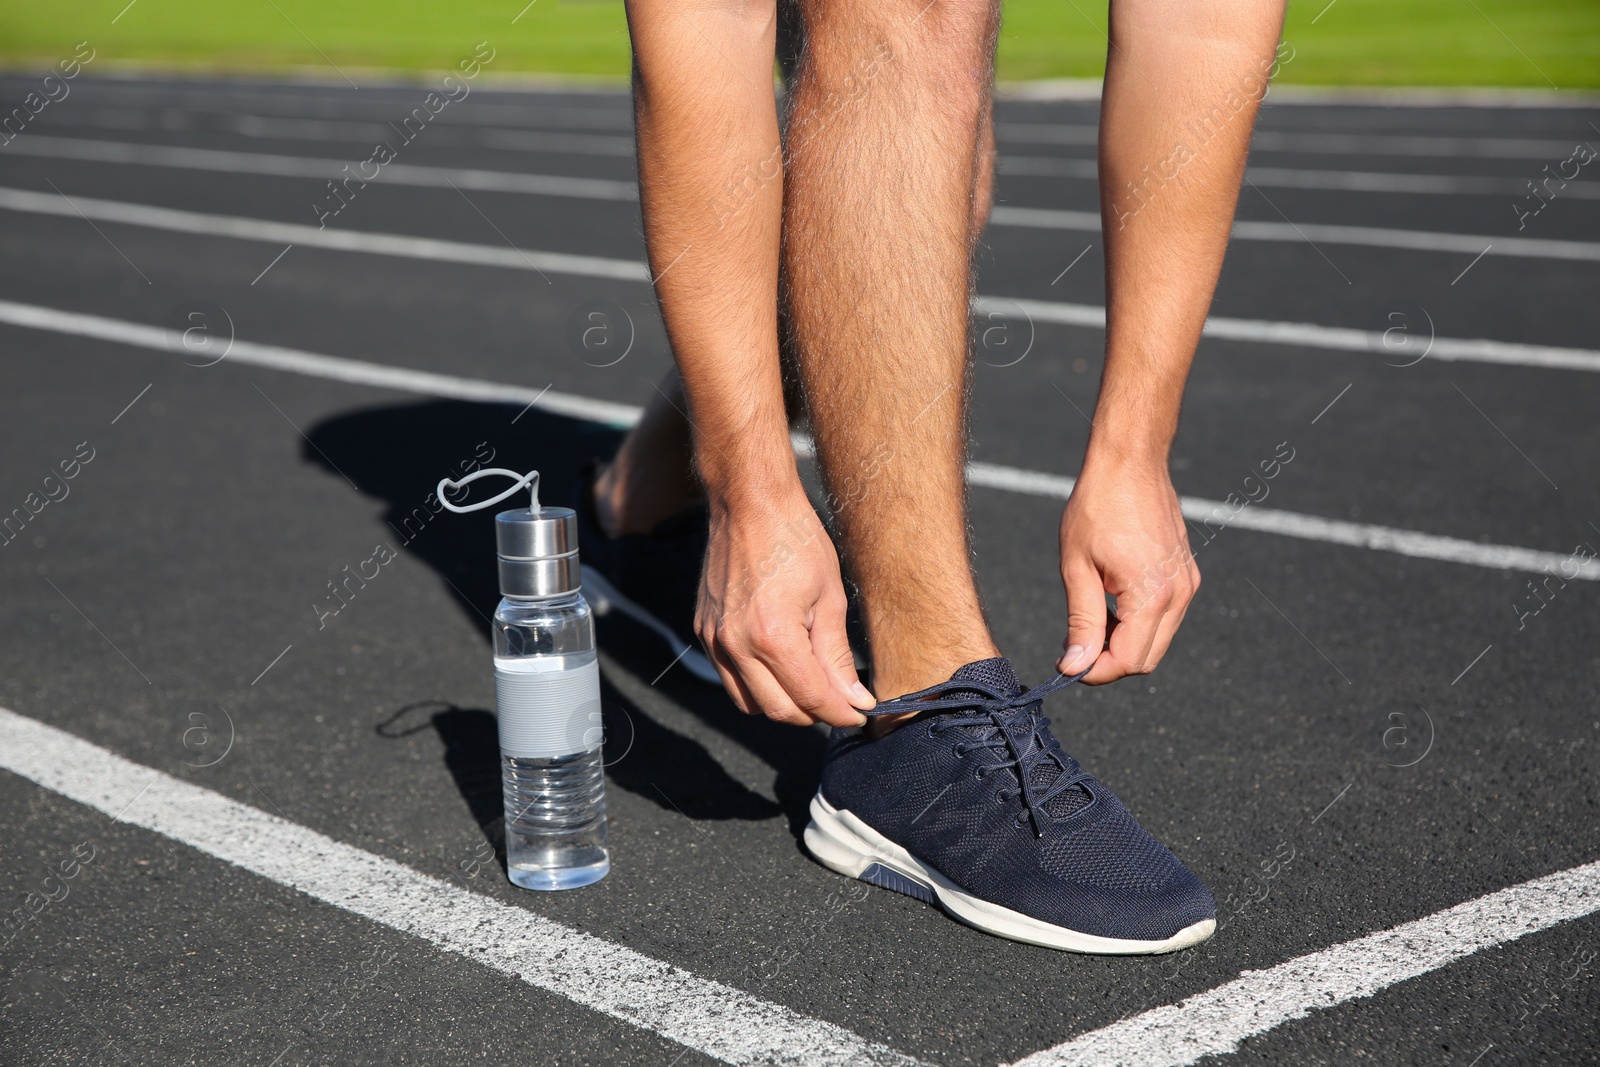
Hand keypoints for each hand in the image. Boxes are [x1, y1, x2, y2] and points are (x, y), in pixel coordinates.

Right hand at [696, 485, 873, 725]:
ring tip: (810, 681)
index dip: (840, 713)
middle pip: (779, 711)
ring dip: (782, 703)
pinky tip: (780, 661)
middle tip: (839, 699)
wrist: (749, 503)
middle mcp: (736, 644)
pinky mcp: (703, 631)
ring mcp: (714, 639)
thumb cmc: (796, 539)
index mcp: (773, 636)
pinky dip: (756, 683)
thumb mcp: (829, 597)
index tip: (859, 713)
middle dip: (813, 713)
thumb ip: (837, 656)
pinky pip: (730, 678)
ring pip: (749, 704)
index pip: (811, 698)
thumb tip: (856, 699)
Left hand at [1057, 452, 1198, 683]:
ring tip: (1091, 617)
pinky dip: (1138, 623)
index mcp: (1153, 595)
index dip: (1096, 672)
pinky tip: (1111, 602)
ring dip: (1124, 642)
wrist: (1130, 463)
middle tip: (1075, 645)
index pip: (1129, 660)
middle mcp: (1179, 594)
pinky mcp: (1187, 576)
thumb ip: (1082, 622)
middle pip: (1147, 658)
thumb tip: (1075, 667)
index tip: (1068, 665)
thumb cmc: (1097, 507)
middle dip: (1110, 661)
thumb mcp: (1077, 567)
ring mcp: (1187, 584)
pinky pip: (1165, 618)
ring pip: (1157, 641)